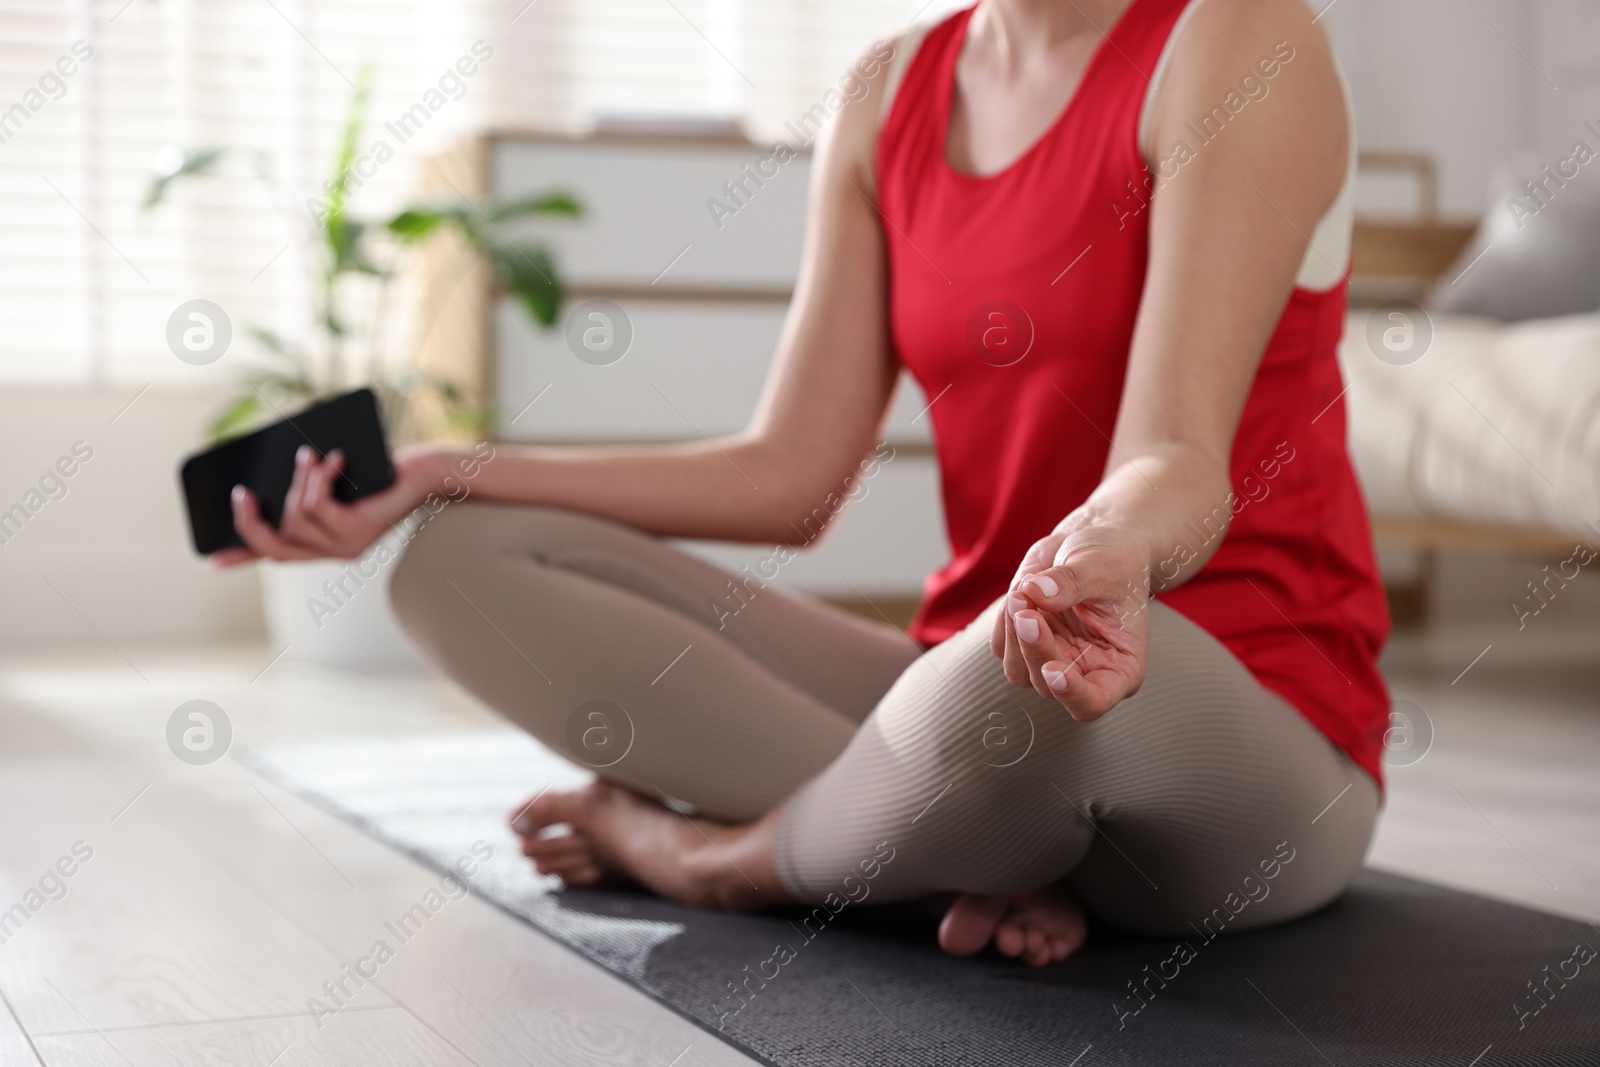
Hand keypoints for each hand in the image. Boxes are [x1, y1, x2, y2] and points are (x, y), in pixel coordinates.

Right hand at [211, 443, 458, 567]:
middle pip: (274, 547)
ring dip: (297, 481)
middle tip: (241, 490)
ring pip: (294, 519)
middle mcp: (334, 550)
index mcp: (324, 540)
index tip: (212, 560)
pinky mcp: (360, 531)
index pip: (275, 554)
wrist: (428, 470)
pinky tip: (334, 458)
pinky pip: (319, 506)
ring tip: (308, 454)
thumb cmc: (383, 469)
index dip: (242, 557)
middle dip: (250, 520)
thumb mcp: (334, 477)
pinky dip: (320, 477)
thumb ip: (304, 484)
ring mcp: (347, 545)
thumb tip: (267, 474)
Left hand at [989, 527, 1149, 721]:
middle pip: (1046, 684)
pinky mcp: (1025, 644)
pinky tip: (1023, 592)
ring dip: (1013, 633)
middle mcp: (1084, 672)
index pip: (1093, 702)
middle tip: (1026, 603)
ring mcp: (1053, 659)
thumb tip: (1037, 594)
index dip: (1071, 694)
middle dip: (1033, 646)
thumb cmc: (1113, 560)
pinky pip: (1002, 646)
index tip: (1054, 669)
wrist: (1093, 544)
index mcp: (1120, 667)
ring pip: (1018, 671)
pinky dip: (1005, 620)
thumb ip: (1072, 582)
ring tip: (1024, 592)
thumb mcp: (1102, 566)